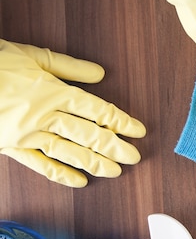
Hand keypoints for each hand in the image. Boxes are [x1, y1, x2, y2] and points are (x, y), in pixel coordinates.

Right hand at [0, 39, 145, 186]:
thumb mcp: (32, 56)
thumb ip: (69, 66)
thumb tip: (101, 74)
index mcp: (54, 91)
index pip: (97, 109)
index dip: (121, 122)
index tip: (138, 131)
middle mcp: (45, 116)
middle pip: (88, 135)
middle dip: (115, 148)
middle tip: (135, 158)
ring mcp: (28, 134)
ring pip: (69, 152)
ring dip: (95, 163)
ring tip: (116, 172)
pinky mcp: (13, 147)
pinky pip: (40, 165)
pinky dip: (61, 175)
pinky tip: (80, 182)